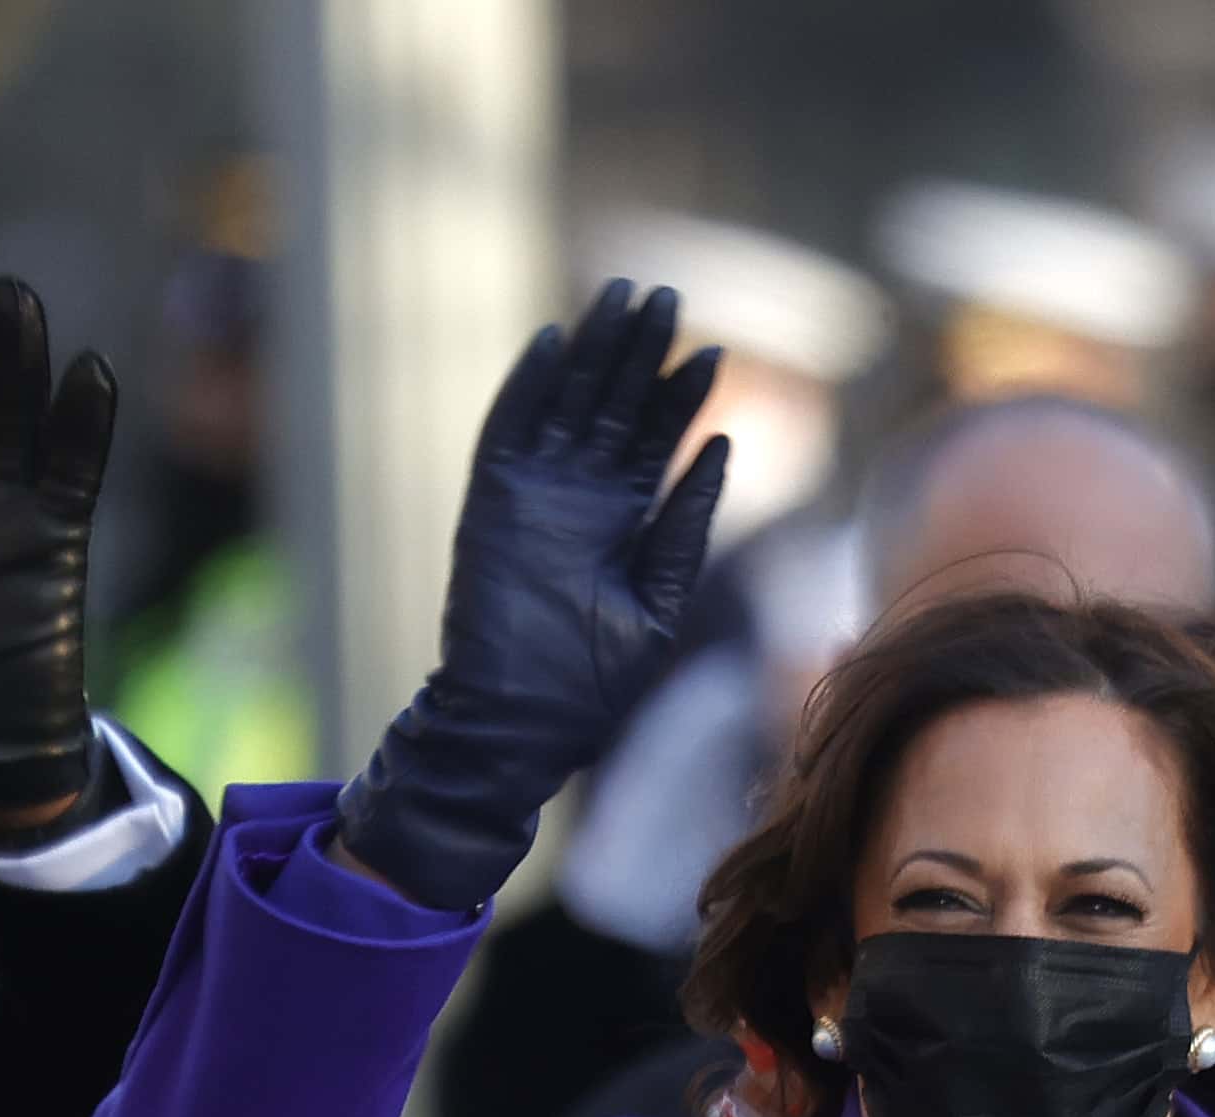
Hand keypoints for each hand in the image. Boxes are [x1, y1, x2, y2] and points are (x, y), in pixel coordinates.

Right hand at [329, 281, 729, 911]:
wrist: (525, 723)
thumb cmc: (594, 682)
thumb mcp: (662, 600)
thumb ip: (686, 525)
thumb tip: (723, 447)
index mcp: (624, 519)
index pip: (655, 438)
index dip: (681, 395)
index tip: (713, 354)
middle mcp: (580, 497)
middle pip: (613, 404)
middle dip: (639, 351)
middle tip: (666, 296)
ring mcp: (534, 494)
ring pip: (567, 401)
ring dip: (591, 350)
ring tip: (622, 298)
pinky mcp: (491, 502)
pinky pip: (508, 431)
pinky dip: (526, 388)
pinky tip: (552, 343)